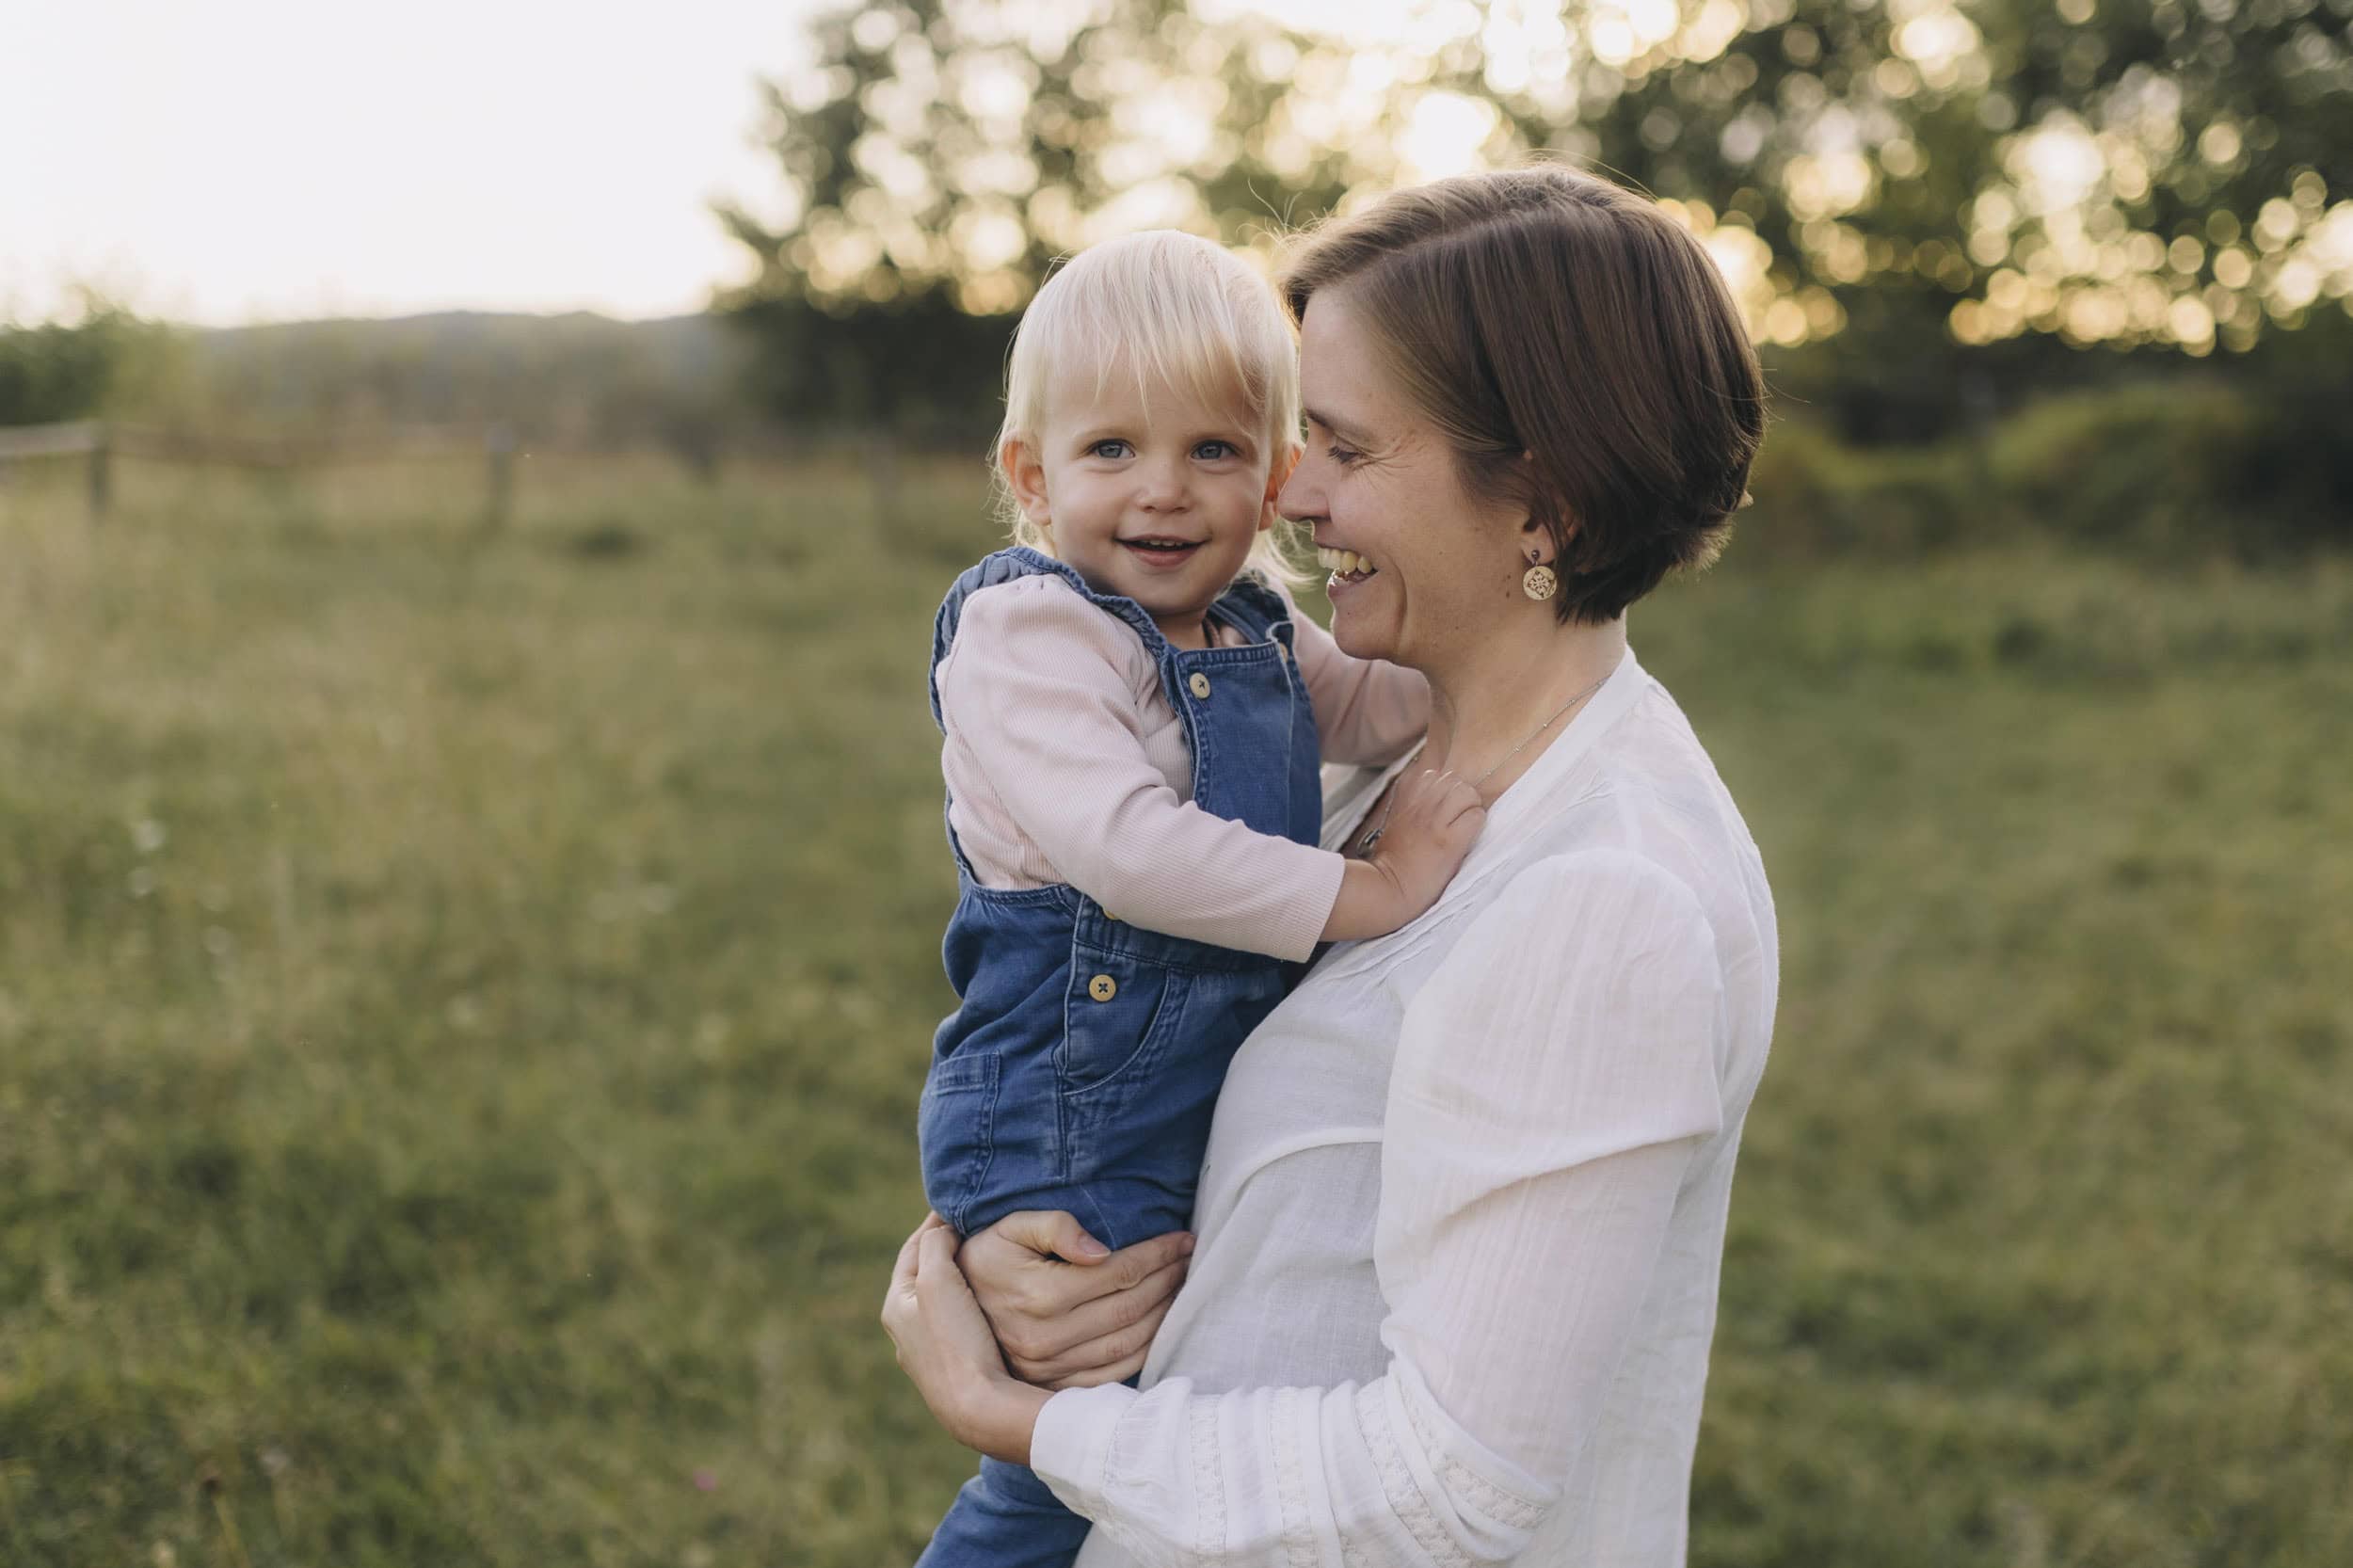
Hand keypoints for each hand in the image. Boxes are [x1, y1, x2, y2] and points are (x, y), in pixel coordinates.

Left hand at [881, 1214, 1052, 1462]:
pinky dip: (977, 1300)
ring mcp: (932, 1349)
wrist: (977, 1408)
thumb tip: (942, 1229)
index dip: (936, 1222)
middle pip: (928, 1273)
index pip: (914, 1248)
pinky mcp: (957, 1365)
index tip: (960, 1203)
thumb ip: (935, 1246)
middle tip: (976, 1224)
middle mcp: (908, 1329)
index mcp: (897, 1305)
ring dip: (964, 1275)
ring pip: (947, 1298)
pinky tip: (999, 1296)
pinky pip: (964, 1319)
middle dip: (948, 1248)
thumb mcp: (938, 1280)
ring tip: (989, 1253)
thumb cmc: (956, 1342)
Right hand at [960, 1211, 1194, 1388]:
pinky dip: (1147, 1350)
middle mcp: (1046, 1337)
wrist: (949, 1311)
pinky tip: (1161, 1326)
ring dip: (1165, 1313)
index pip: (1120, 1272)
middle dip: (1169, 1279)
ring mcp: (1051, 1368)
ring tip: (1182, 1286)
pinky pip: (1115, 1373)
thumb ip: (1055, 1227)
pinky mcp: (1054, 1387)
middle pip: (1131, 1307)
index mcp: (1040, 1295)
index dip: (1158, 1253)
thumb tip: (1100, 1251)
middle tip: (1190, 1259)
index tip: (1183, 1239)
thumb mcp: (1010, 1227)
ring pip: (1129, 1341)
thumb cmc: (987, 1256)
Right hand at [1326, 769, 1485, 939]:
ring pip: (1467, 792)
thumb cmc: (1392, 861)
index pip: (1432, 775)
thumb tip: (1435, 796)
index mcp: (1405, 801)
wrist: (1388, 888)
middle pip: (1452, 779)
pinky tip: (1468, 837)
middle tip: (1460, 815)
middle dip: (1461, 794)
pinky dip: (1477, 824)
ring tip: (1466, 823)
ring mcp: (1435, 822)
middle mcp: (1420, 807)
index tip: (1444, 806)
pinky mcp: (1450, 842)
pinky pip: (1476, 816)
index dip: (1443, 789)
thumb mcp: (1394, 823)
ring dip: (1472, 806)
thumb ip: (1411, 805)